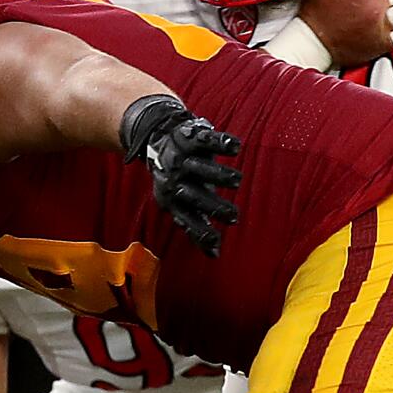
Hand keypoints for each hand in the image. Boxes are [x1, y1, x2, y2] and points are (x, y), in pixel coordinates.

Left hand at [119, 96, 241, 257]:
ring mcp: (183, 158)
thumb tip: (215, 255)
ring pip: (202, 168)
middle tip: (233, 216)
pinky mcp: (191, 137)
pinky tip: (234, 147)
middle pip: (196, 197)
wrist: (155, 138)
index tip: (217, 240)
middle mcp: (175, 180)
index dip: (200, 231)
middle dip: (214, 207)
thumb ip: (197, 227)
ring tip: (237, 181)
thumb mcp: (181, 204)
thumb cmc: (179, 180)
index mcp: (172, 200)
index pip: (187, 220)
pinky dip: (221, 143)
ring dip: (220, 175)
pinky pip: (207, 140)